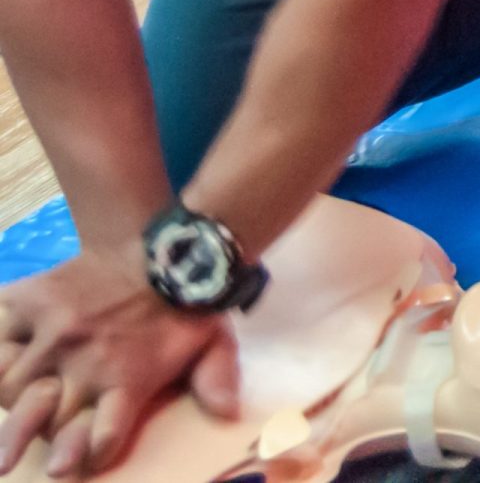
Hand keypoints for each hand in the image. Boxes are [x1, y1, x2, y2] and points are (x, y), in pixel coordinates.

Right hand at [0, 251, 238, 477]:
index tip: (77, 462)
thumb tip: (226, 414)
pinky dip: (0, 349)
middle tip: (23, 443)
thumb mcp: (214, 343)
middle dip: (37, 431)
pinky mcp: (36, 300)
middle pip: (43, 418)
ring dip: (13, 395)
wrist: (170, 248)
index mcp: (129, 378)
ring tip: (20, 395)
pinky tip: (7, 355)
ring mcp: (57, 331)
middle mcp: (87, 361)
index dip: (88, 452)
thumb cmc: (190, 303)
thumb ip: (216, 380)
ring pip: (11, 384)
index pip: (99, 438)